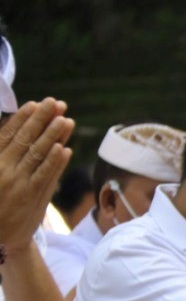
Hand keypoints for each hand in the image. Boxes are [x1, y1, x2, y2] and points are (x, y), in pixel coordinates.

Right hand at [0, 98, 74, 248]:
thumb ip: (3, 153)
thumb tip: (17, 130)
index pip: (8, 134)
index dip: (23, 118)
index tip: (36, 103)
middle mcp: (3, 169)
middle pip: (26, 139)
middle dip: (42, 119)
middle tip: (56, 103)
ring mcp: (19, 183)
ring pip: (38, 154)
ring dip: (53, 136)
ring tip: (66, 120)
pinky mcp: (32, 197)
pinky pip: (46, 176)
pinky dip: (56, 162)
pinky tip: (64, 149)